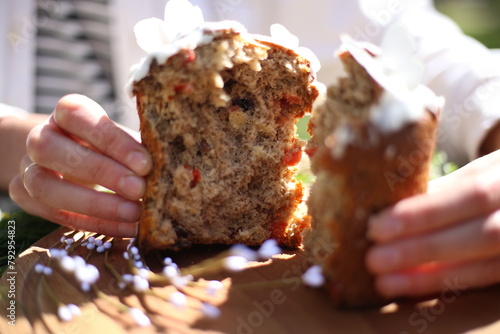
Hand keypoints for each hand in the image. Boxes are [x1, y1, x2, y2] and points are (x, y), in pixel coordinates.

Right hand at [9, 94, 151, 236]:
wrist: (66, 159)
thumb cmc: (106, 146)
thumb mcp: (121, 140)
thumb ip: (136, 150)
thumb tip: (169, 169)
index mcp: (66, 113)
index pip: (77, 115)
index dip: (111, 140)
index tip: (145, 163)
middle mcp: (40, 137)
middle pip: (53, 150)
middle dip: (101, 172)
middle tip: (140, 189)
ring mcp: (28, 169)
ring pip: (45, 187)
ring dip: (94, 204)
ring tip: (134, 213)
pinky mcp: (27, 199)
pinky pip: (56, 216)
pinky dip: (95, 224)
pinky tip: (127, 228)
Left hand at [366, 150, 499, 297]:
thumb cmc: (494, 181)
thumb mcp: (474, 173)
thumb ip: (440, 191)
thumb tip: (386, 207)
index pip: (471, 194)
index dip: (425, 213)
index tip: (378, 227)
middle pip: (478, 235)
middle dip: (421, 249)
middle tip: (373, 259)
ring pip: (483, 267)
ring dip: (428, 277)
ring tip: (384, 282)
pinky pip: (483, 280)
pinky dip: (444, 284)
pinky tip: (409, 287)